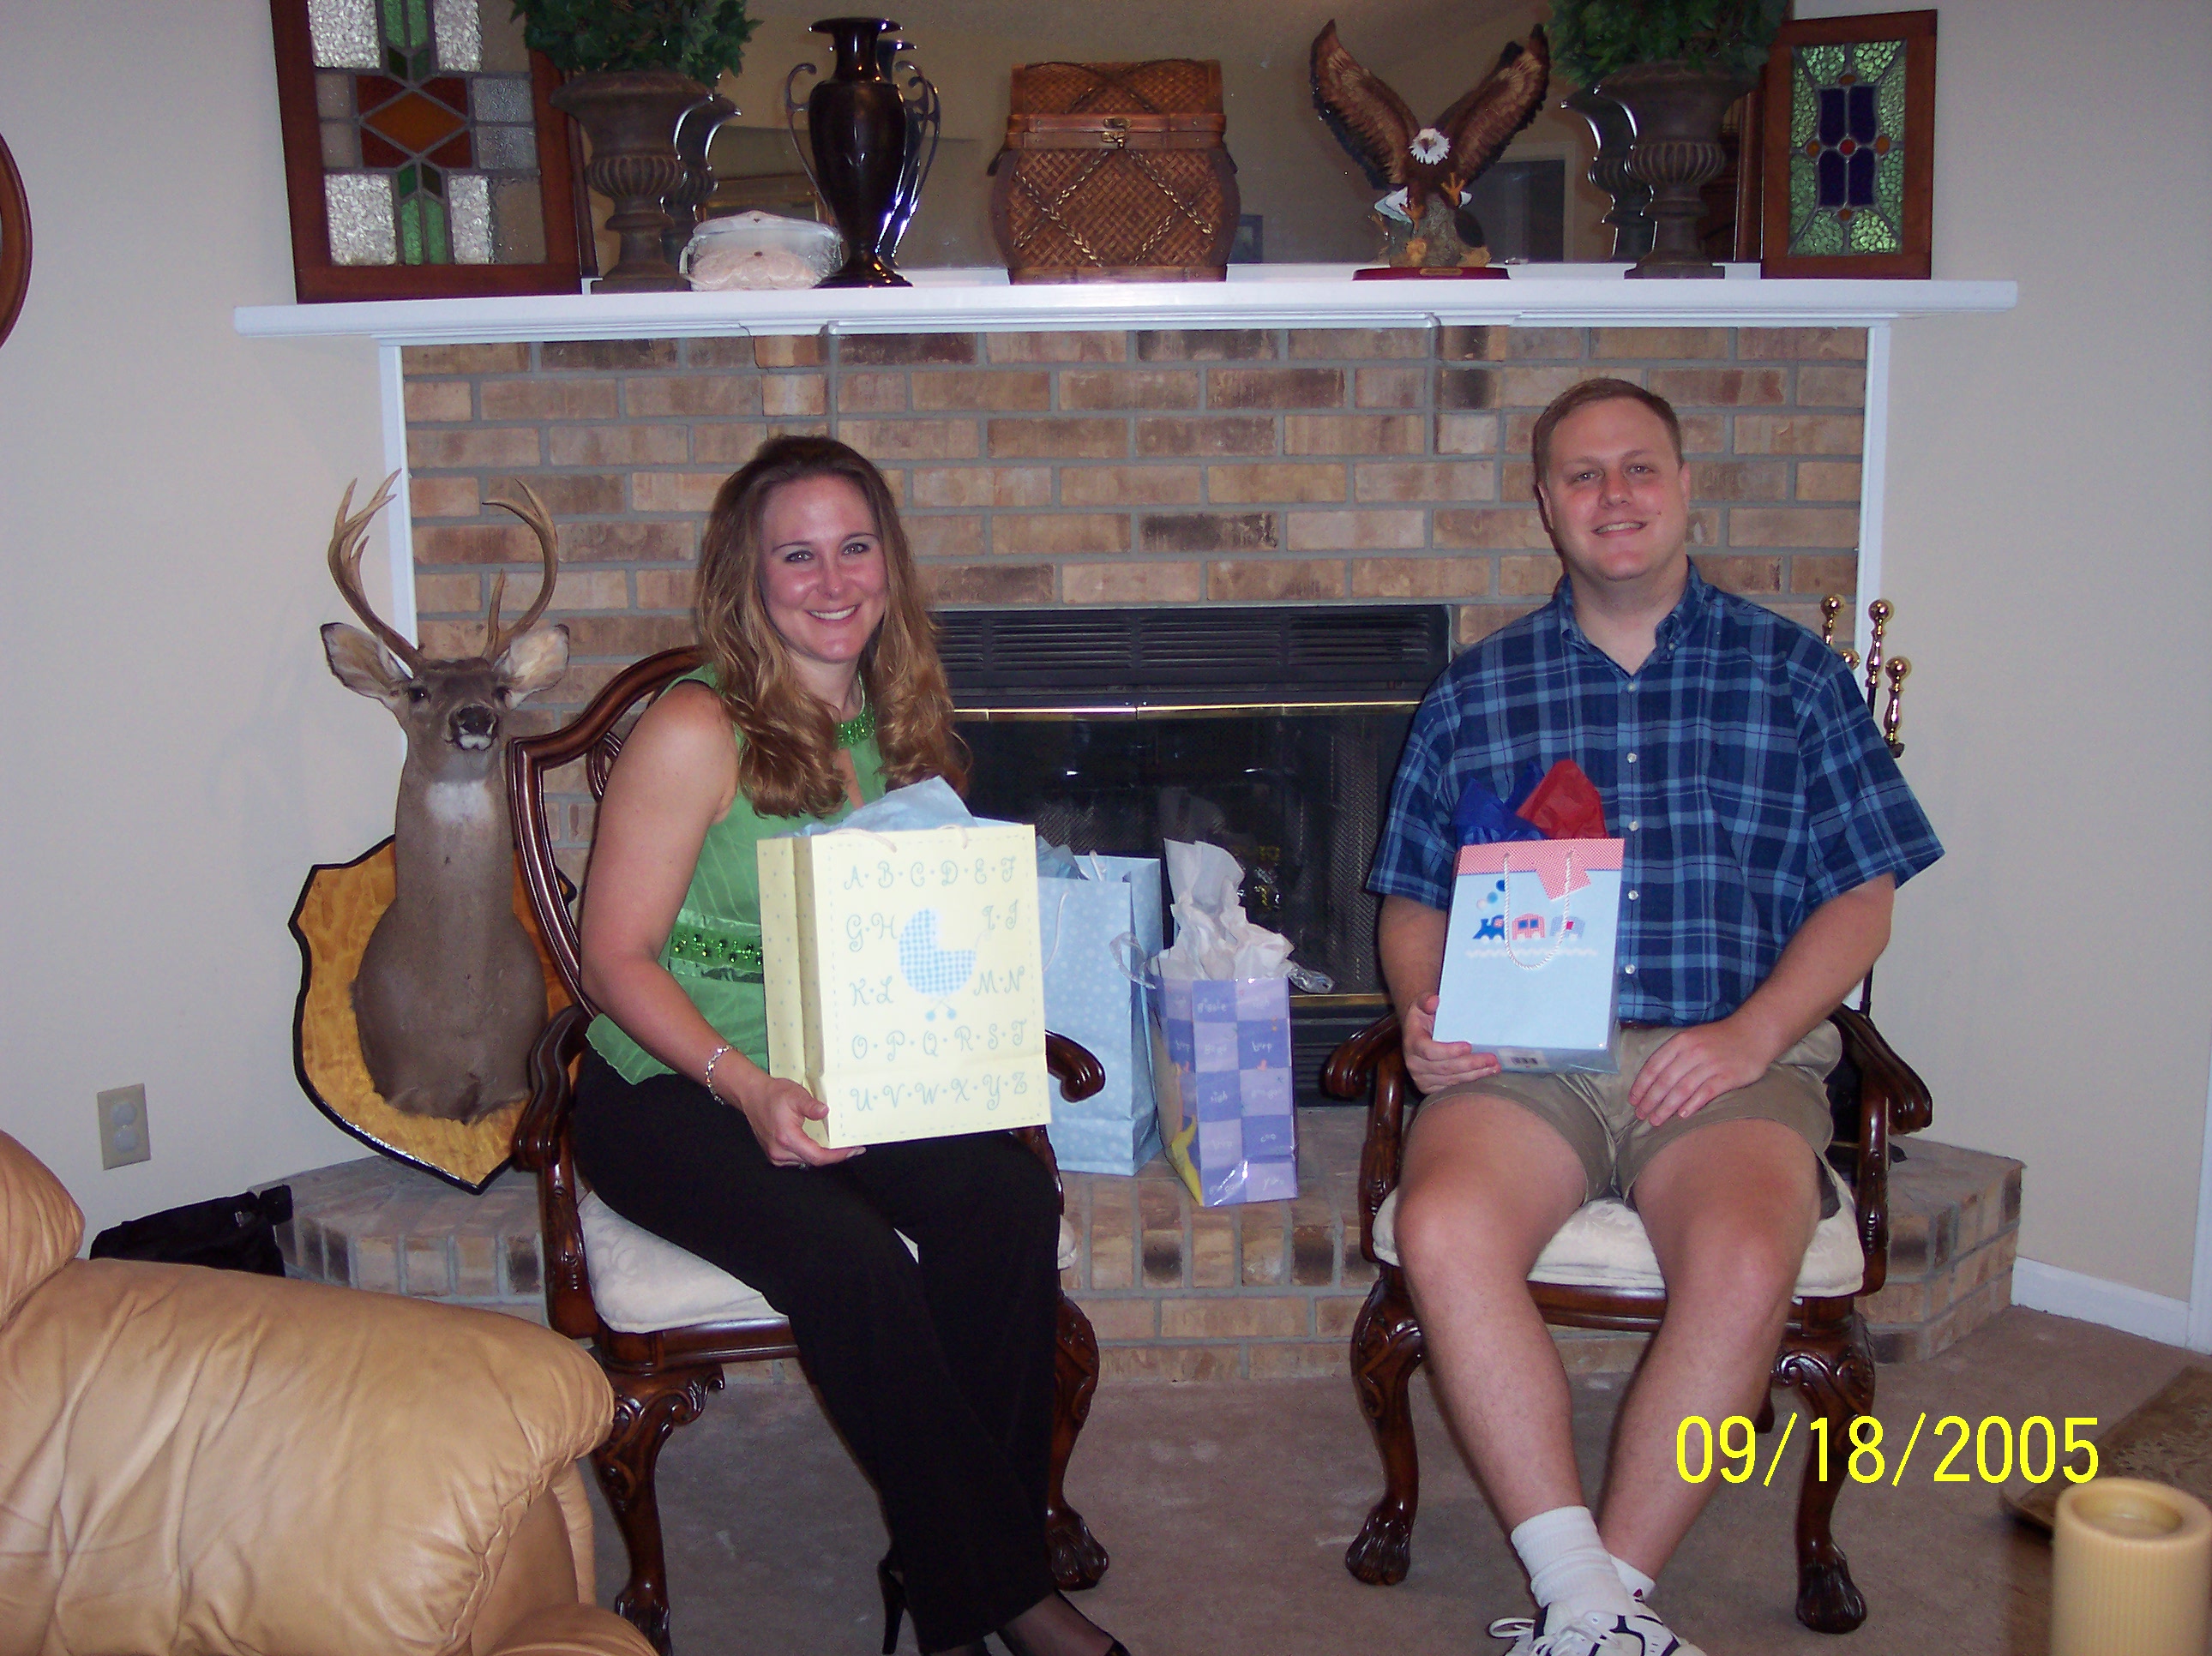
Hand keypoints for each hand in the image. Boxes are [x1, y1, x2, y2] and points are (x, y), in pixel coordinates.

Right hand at [729, 1073, 865, 1167]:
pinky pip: (798, 1158)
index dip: (838, 1155)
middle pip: (813, 1160)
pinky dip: (811, 1153)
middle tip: (852, 1146)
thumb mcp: (796, 1095)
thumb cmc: (773, 1094)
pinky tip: (821, 1145)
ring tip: (839, 1146)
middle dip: (834, 1155)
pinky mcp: (775, 1154)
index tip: (854, 1149)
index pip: (817, 1156)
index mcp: (787, 1138)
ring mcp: (776, 1155)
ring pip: (806, 1161)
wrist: (752, 1095)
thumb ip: (811, 1106)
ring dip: (822, 1154)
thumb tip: (825, 1112)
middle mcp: (780, 1151)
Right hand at [1401, 993, 1502, 1096]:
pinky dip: (1470, 1082)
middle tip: (1491, 1059)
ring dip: (1475, 1075)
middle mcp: (1414, 1064)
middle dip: (1471, 1064)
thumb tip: (1434, 1000)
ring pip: (1451, 1080)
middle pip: (1445, 1069)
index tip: (1469, 1046)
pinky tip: (1484, 1075)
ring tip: (1493, 1067)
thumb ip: (1426, 1001)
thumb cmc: (1423, 1018)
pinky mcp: (1430, 1088)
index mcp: (1412, 1044)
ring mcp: (1421, 1079)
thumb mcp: (1421, 1005)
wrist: (1417, 1034)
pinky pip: (1452, 1087)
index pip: (1429, 1052)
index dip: (1449, 1051)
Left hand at [1628, 1016, 1782, 1126]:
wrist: (1754, 1033)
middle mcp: (1693, 1052)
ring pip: (1682, 1089)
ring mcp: (1711, 1064)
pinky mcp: (1728, 1076)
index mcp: (1681, 1042)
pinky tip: (1682, 1116)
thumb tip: (1652, 1081)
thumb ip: (1674, 1055)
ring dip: (1666, 1108)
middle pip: (1665, 1080)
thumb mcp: (1692, 1038)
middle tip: (1641, 1116)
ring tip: (1656, 1121)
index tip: (1633, 1100)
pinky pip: (1705, 1093)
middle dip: (1650, 1100)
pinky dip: (1692, 1105)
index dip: (1641, 1085)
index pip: (1654, 1065)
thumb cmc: (1719, 1039)